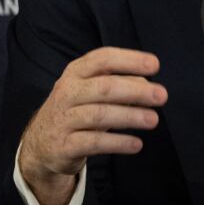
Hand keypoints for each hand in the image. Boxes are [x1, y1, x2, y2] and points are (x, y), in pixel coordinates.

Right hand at [18, 47, 166, 204]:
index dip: (129, 60)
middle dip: (135, 91)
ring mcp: (63, 119)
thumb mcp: (92, 91)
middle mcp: (67, 92)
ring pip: (99, 115)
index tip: (154, 66)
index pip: (102, 59)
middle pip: (104, 87)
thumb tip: (148, 85)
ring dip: (130, 117)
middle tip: (162, 96)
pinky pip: (94, 142)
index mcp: (76, 72)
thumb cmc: (77, 110)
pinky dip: (117, 143)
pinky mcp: (64, 145)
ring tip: (153, 120)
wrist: (41, 143)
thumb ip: (119, 84)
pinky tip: (136, 144)